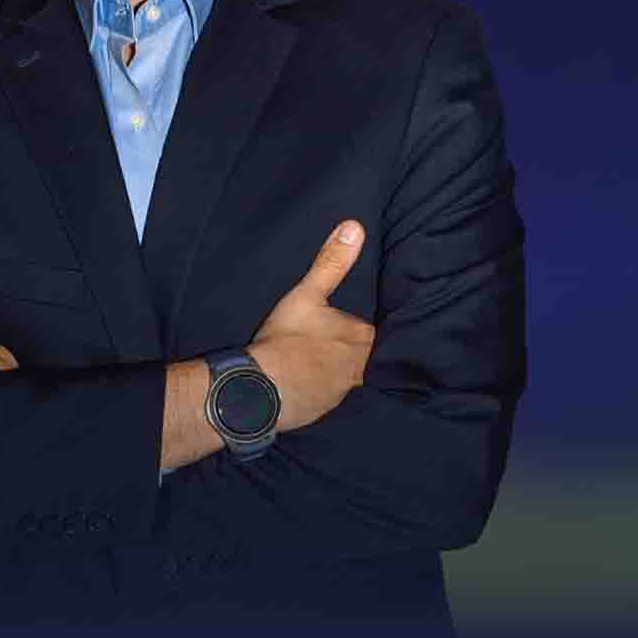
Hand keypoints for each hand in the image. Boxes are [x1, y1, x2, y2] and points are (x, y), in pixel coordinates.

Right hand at [248, 220, 374, 433]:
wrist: (261, 389)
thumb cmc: (287, 338)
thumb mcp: (307, 294)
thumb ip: (331, 263)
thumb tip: (355, 227)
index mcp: (363, 338)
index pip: (376, 330)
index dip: (365, 326)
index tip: (355, 323)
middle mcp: (362, 368)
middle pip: (366, 354)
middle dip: (354, 348)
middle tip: (336, 340)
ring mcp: (344, 393)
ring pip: (349, 376)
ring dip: (339, 369)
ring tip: (324, 360)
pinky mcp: (325, 409)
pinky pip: (330, 395)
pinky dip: (322, 387)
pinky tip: (310, 381)